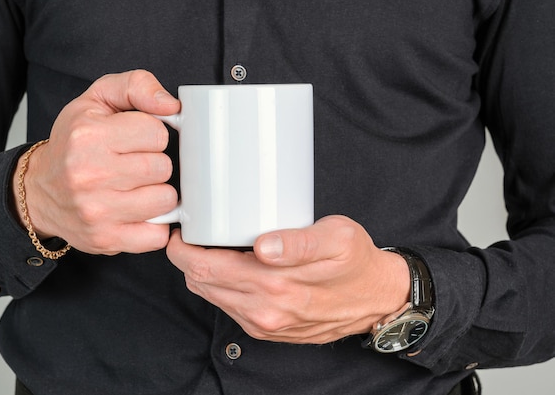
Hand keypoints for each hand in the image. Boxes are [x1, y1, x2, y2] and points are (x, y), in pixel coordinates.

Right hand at [13, 70, 179, 254]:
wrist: (39, 191)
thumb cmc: (74, 143)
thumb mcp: (97, 100)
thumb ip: (137, 86)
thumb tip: (171, 104)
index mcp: (88, 135)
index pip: (157, 133)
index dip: (153, 135)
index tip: (137, 140)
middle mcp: (89, 174)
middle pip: (163, 168)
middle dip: (156, 164)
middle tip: (136, 165)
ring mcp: (97, 211)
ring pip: (165, 200)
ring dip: (158, 194)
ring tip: (138, 187)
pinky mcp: (106, 239)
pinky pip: (157, 236)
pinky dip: (155, 225)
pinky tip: (140, 212)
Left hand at [166, 215, 409, 343]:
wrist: (377, 298)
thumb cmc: (356, 262)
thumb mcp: (337, 238)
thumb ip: (299, 242)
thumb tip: (263, 246)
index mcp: (276, 286)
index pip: (207, 268)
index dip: (184, 248)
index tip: (184, 229)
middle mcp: (265, 312)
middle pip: (202, 282)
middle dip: (188, 257)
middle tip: (194, 232)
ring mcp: (264, 325)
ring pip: (211, 296)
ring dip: (203, 272)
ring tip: (210, 246)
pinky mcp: (266, 331)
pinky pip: (228, 307)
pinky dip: (220, 286)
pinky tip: (231, 267)